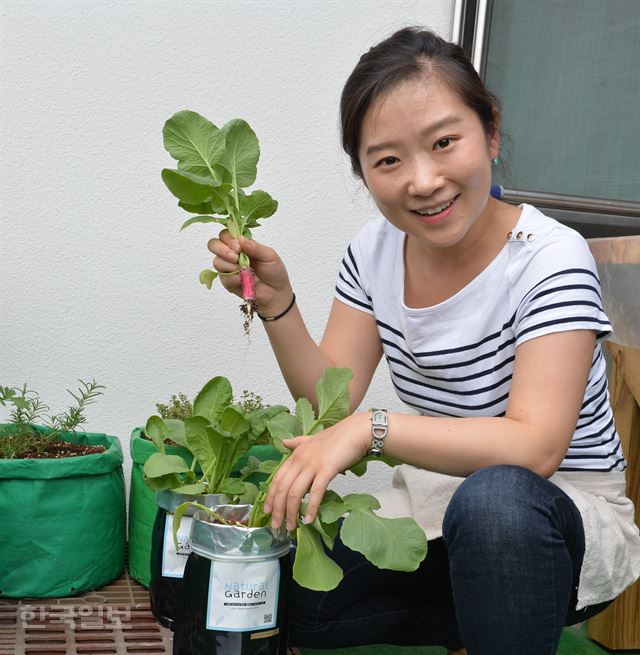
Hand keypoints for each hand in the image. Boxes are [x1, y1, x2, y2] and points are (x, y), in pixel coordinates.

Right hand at [208, 231, 291, 313]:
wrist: (276, 293)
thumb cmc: (274, 272)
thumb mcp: (269, 256)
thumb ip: (255, 247)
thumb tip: (241, 239)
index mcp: (242, 244)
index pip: (226, 234)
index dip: (228, 238)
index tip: (238, 246)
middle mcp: (232, 254)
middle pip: (214, 244)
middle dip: (223, 249)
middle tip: (236, 257)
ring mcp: (228, 268)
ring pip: (217, 261)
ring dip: (229, 265)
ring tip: (243, 270)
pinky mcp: (228, 282)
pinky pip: (223, 277)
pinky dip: (233, 278)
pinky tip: (243, 280)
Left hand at [263, 413, 369, 529]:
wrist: (355, 431)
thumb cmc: (338, 437)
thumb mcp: (313, 439)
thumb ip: (297, 443)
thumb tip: (284, 442)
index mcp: (296, 454)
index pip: (277, 478)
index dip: (270, 497)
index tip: (266, 512)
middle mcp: (301, 459)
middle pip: (283, 488)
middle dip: (277, 510)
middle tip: (276, 526)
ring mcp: (313, 464)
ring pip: (295, 493)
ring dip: (291, 513)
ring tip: (291, 527)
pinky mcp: (327, 469)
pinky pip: (316, 492)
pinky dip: (311, 508)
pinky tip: (309, 519)